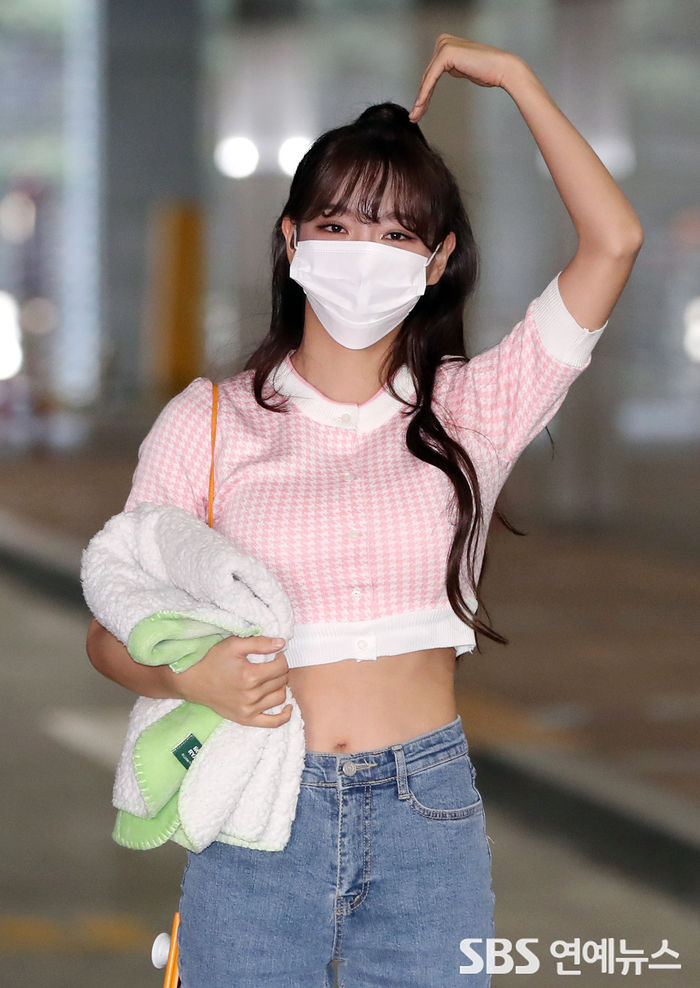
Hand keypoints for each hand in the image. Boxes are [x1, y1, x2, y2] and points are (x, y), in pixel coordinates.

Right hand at [169, 635, 292, 726]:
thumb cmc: (213, 661)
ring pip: (280, 697)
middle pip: (281, 681)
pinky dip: (284, 715)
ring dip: (280, 686)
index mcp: (250, 676)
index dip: (281, 657)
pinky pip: (273, 722)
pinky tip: (288, 706)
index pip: (281, 667)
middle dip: (279, 670)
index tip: (274, 654)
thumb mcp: (233, 645)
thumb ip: (259, 643)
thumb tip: (282, 644)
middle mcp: (251, 695)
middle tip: (270, 664)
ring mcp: (249, 709)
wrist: (194, 682)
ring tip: (271, 679)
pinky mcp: (246, 719)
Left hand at [409, 34, 521, 121]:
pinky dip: (424, 94)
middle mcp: (443, 41)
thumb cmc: (488, 71)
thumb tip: (439, 73)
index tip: (419, 110)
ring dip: (421, 99)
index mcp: (446, 43)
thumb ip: (452, 67)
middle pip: (427, 76)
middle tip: (415, 116)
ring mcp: (444, 45)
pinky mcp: (446, 54)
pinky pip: (431, 78)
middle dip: (421, 98)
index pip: (431, 72)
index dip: (424, 93)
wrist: (502, 68)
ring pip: (427, 79)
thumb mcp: (463, 68)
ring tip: (416, 115)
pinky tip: (420, 106)